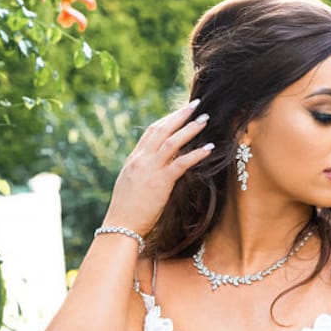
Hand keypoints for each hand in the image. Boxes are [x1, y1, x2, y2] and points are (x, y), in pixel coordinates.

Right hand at [103, 99, 212, 232]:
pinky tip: (209, 148)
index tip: (180, 112)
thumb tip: (153, 167)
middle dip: (180, 116)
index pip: (151, 131)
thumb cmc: (126, 210)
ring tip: (205, 120)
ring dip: (190, 129)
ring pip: (172, 141)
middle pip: (162, 129)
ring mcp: (150, 169)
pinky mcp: (160, 182)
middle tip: (195, 105)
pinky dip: (196, 154)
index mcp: (134, 159)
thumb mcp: (131, 184)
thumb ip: (142, 171)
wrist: (120, 225)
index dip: (167, 119)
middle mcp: (141, 159)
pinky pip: (181, 163)